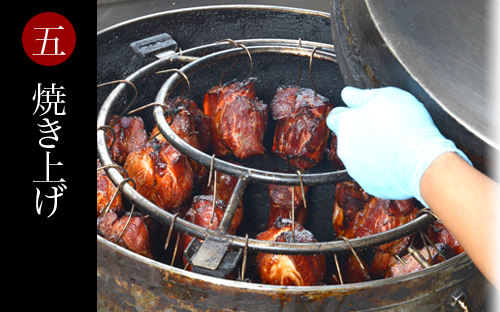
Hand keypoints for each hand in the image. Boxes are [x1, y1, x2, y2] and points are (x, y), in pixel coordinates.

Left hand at [326, 86, 470, 205]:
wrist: (423, 162)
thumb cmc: (407, 126)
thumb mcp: (386, 96)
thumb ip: (361, 95)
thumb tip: (348, 93)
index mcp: (346, 124)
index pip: (334, 117)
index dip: (346, 114)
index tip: (357, 114)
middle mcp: (344, 148)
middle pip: (346, 138)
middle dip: (359, 134)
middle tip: (381, 130)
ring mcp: (355, 169)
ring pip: (357, 158)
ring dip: (369, 152)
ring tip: (392, 146)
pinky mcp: (368, 184)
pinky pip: (370, 174)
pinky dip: (379, 169)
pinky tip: (395, 162)